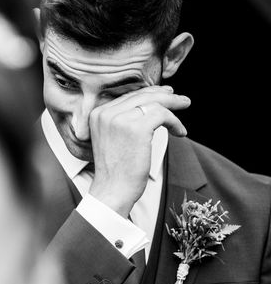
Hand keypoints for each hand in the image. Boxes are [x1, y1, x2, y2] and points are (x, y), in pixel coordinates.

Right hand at [88, 86, 189, 216]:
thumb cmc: (115, 170)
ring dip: (173, 105)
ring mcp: (120, 119)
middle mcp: (106, 113)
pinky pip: (162, 114)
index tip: (164, 94)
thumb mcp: (111, 139)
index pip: (127, 96)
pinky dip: (175, 121)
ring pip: (153, 102)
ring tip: (185, 107)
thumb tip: (148, 106)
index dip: (148, 93)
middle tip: (180, 99)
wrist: (112, 190)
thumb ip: (122, 121)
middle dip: (164, 94)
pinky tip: (180, 132)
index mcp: (97, 114)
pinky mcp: (137, 128)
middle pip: (140, 95)